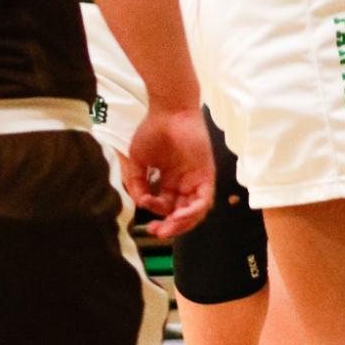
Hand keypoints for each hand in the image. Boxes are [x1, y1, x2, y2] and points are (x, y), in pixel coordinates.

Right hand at [123, 105, 213, 240]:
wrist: (168, 110)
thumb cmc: (152, 131)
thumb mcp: (138, 162)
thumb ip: (137, 184)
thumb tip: (141, 204)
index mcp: (169, 181)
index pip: (166, 208)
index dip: (157, 217)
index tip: (146, 220)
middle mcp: (184, 183)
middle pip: (182, 213)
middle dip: (171, 227)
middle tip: (158, 233)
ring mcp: (196, 179)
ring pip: (195, 211)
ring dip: (182, 223)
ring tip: (168, 228)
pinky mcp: (206, 174)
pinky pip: (204, 199)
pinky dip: (194, 211)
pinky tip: (180, 215)